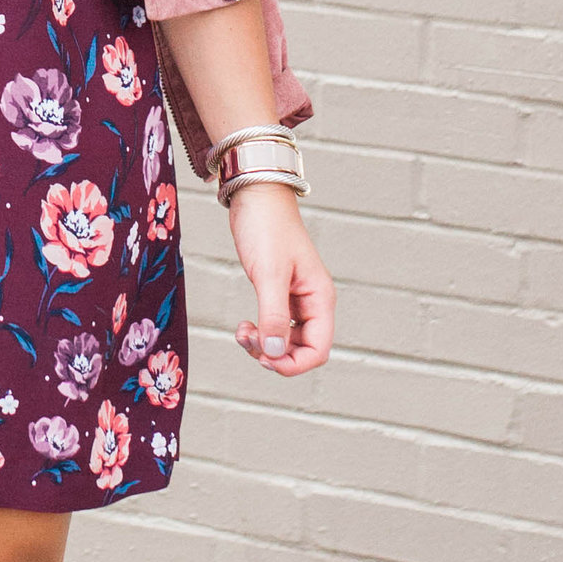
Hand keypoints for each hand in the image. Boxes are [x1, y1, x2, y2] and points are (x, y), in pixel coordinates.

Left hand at [225, 182, 332, 381]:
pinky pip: (274, 325)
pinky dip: (259, 331)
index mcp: (320, 298)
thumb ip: (273, 315)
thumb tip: (274, 353)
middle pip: (301, 349)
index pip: (318, 350)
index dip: (294, 364)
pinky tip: (244, 325)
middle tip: (247, 339)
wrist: (256, 197)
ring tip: (242, 331)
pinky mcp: (279, 293)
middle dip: (274, 354)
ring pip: (285, 340)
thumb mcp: (269, 274)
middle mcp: (312, 302)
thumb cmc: (267, 228)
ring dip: (263, 344)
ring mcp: (296, 299)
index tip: (265, 360)